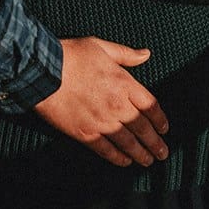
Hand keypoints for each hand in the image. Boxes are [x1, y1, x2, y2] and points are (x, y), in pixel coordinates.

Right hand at [34, 38, 169, 168]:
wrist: (44, 70)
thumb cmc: (72, 55)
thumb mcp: (101, 46)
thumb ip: (125, 54)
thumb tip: (146, 54)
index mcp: (124, 83)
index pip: (150, 106)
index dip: (160, 120)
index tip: (165, 129)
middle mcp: (116, 105)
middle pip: (142, 129)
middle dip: (155, 143)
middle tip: (162, 153)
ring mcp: (101, 121)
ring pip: (127, 143)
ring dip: (140, 154)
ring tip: (148, 161)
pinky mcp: (85, 133)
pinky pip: (106, 149)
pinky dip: (117, 157)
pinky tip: (124, 162)